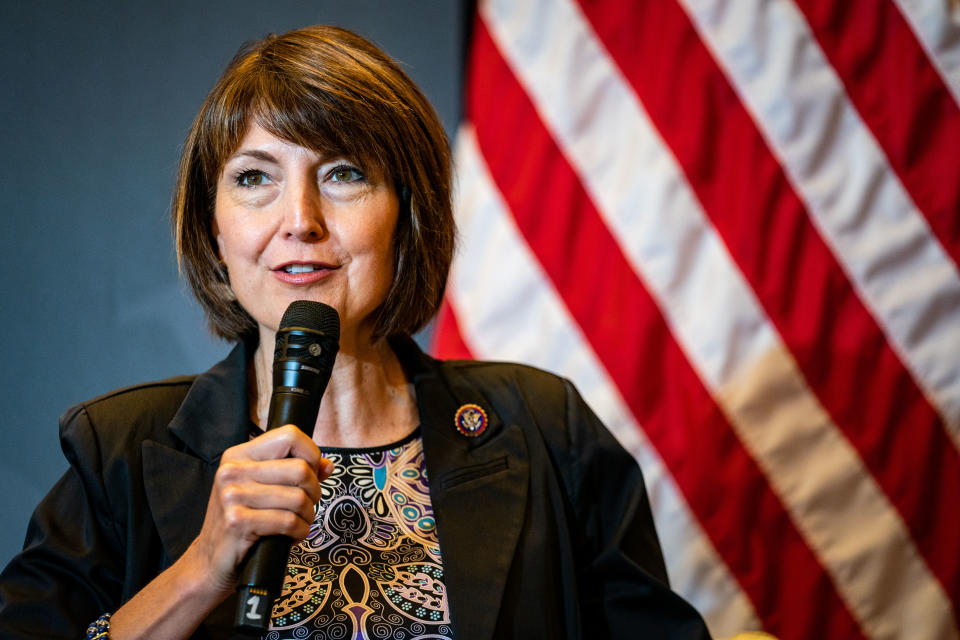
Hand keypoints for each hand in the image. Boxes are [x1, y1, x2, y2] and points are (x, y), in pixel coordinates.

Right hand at [182, 425, 333, 594]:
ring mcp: (232, 495)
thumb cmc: (243, 522)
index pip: (290, 435)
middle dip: (314, 492)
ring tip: (299, 523)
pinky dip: (299, 531)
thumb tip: (327, 465)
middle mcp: (232, 470)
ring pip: (298, 498)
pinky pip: (288, 521)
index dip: (311, 454)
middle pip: (300, 469)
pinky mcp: (237, 521)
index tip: (311, 474)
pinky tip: (292, 536)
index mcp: (239, 455)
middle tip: (306, 505)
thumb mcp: (264, 489)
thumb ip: (296, 472)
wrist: (210, 562)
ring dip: (308, 516)